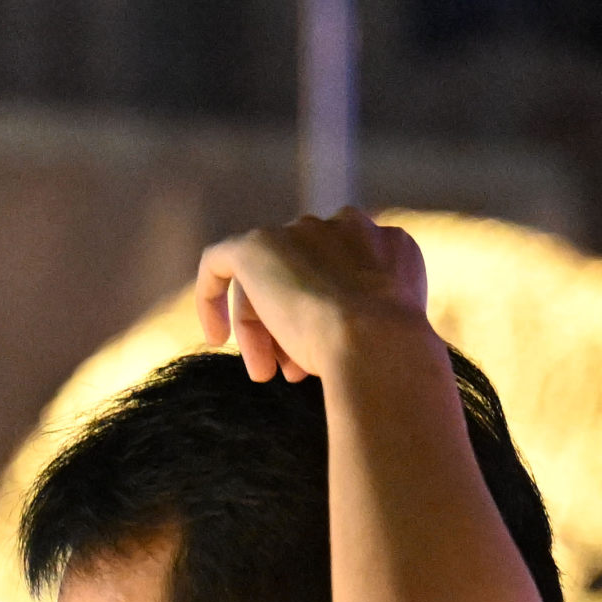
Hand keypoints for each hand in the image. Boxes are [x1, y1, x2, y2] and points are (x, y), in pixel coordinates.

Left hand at [192, 209, 431, 387]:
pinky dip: (213, 296)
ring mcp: (303, 231)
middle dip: (292, 328)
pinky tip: (215, 336)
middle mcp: (347, 226)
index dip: (325, 317)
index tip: (316, 356)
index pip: (341, 276)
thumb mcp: (387, 333)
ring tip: (265, 375)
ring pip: (270, 280)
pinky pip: (222, 261)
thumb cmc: (387, 352)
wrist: (376, 340)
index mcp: (386, 244)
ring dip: (266, 331)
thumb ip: (365, 318)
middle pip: (303, 276)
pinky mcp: (258, 244)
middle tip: (285, 375)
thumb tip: (330, 341)